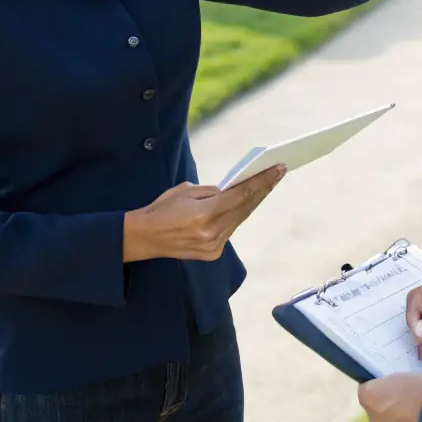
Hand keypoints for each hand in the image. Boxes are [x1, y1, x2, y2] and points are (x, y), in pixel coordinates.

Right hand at [123, 166, 284, 261]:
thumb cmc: (163, 208)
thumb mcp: (187, 190)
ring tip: (267, 184)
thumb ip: (214, 192)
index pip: (241, 195)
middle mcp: (212, 233)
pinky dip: (238, 215)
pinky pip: (230, 229)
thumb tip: (235, 189)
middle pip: (245, 207)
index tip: (277, 169)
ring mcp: (213, 246)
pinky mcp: (212, 253)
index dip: (262, 181)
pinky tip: (248, 201)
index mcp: (204, 214)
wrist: (144, 237)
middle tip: (278, 172)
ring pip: (239, 219)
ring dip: (253, 201)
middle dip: (262, 189)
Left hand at [358, 373, 421, 421]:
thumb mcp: (405, 377)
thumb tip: (392, 395)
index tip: (394, 389)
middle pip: (377, 414)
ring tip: (421, 421)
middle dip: (389, 411)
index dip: (381, 390)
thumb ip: (392, 388)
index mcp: (370, 397)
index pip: (367, 390)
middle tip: (409, 406)